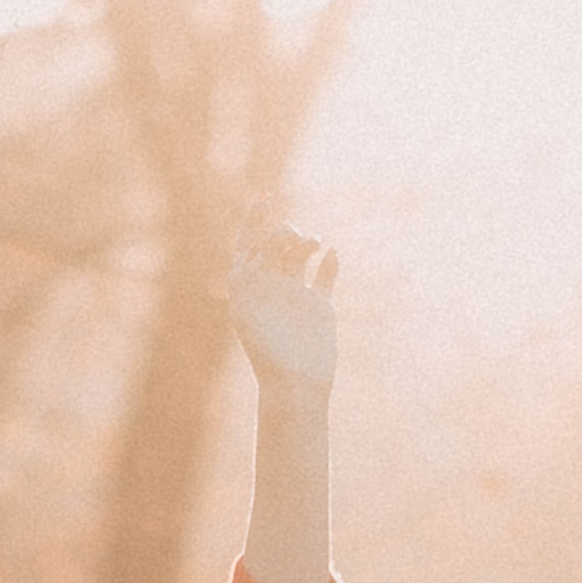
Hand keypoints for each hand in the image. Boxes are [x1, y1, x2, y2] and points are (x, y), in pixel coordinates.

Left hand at [228, 208, 336, 399]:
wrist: (294, 385)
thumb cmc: (269, 353)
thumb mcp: (252, 309)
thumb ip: (255, 274)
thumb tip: (259, 243)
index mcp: (249, 286)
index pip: (249, 243)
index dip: (255, 218)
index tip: (263, 197)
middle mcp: (271, 287)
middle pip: (276, 243)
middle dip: (286, 233)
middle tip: (296, 241)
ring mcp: (295, 295)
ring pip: (301, 254)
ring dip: (307, 241)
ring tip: (313, 244)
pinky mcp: (318, 307)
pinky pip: (325, 276)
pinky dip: (330, 262)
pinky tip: (332, 252)